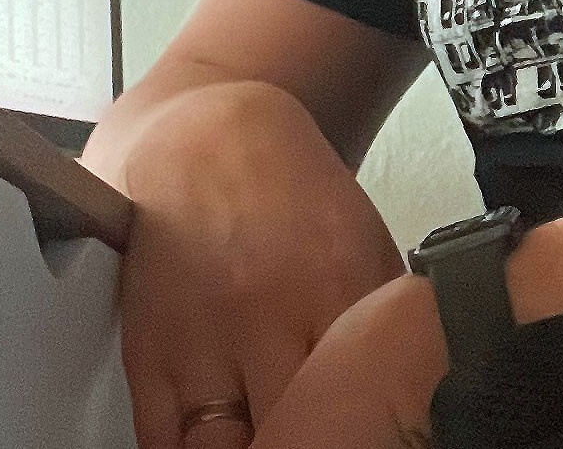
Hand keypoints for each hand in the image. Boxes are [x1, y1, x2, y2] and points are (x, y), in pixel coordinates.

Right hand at [108, 80, 408, 448]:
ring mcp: (202, 336)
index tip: (368, 433)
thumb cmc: (288, 198)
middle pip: (295, 432)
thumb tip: (413, 390)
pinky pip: (162, 440)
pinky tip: (211, 446)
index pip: (368, 397)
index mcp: (338, 286)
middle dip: (308, 443)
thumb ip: (384, 324)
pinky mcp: (149, 348)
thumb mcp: (363, 247)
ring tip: (262, 442)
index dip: (365, 429)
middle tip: (315, 439)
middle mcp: (268, 315)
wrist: (204, 143)